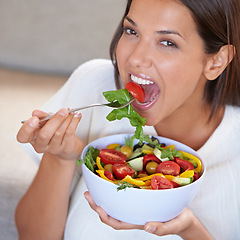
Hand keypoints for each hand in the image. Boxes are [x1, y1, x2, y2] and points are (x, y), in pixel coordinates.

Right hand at [17, 108, 83, 159]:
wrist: (68, 148)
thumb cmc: (55, 132)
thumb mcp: (47, 122)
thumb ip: (43, 117)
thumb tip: (36, 112)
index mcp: (32, 137)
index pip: (22, 137)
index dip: (27, 128)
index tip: (35, 119)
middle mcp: (41, 145)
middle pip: (44, 135)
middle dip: (55, 120)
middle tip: (63, 111)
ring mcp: (53, 149)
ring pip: (59, 132)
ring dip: (67, 119)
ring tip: (72, 112)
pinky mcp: (66, 149)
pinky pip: (69, 133)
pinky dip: (74, 122)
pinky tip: (77, 116)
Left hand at [84, 191, 212, 238]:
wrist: (184, 215)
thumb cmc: (179, 221)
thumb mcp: (173, 225)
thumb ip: (162, 228)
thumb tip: (147, 227)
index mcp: (138, 221)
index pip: (118, 223)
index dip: (106, 217)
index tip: (98, 207)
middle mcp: (134, 213)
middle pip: (112, 212)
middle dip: (98, 205)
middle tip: (87, 194)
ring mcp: (136, 206)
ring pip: (116, 203)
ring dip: (104, 196)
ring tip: (94, 187)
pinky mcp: (141, 198)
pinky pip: (125, 195)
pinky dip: (116, 190)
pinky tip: (112, 182)